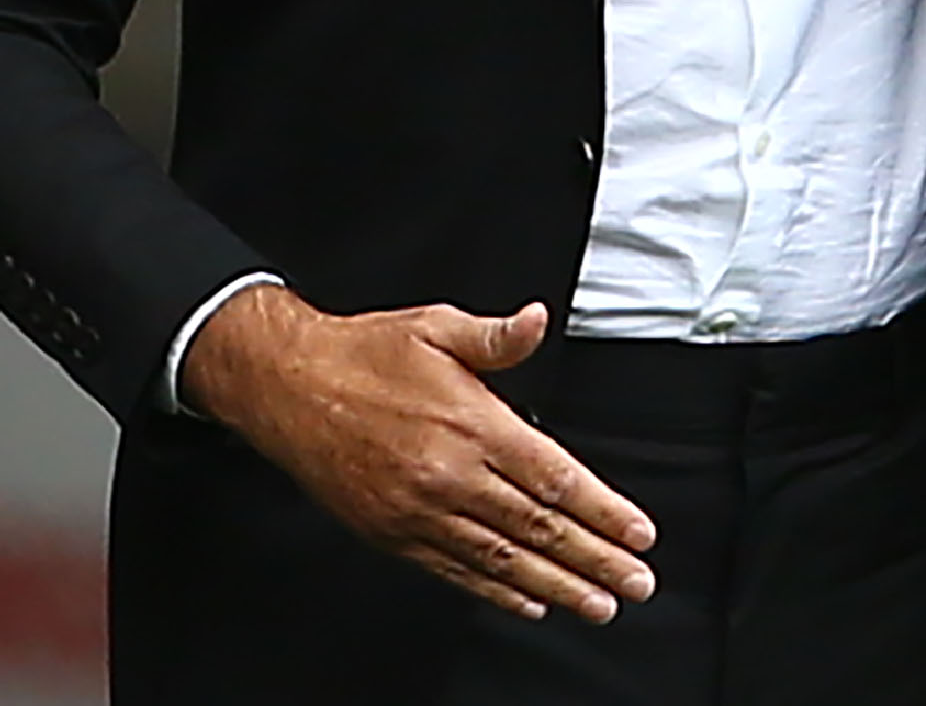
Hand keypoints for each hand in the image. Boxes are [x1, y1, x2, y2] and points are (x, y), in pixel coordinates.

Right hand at [178, 284, 657, 623]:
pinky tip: (528, 603)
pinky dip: (496, 590)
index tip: (638, 534)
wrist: (288, 387)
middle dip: (594, 560)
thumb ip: (496, 336)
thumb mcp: (436, 327)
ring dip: (556, 586)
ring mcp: (420, 511)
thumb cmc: (365, 354)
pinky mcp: (393, 533)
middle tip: (636, 584)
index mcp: (472, 424)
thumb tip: (538, 321)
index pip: (553, 478)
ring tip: (597, 605)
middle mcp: (450, 475)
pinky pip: (455, 570)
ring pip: (502, 558)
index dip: (602, 510)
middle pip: (538, 527)